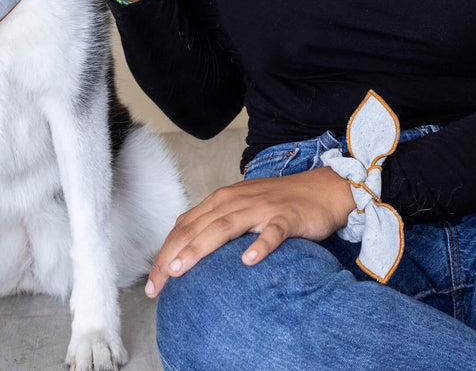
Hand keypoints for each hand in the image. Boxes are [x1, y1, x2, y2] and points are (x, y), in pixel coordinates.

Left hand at [144, 167, 355, 297]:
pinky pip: (272, 232)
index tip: (153, 281)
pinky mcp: (286, 217)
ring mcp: (261, 208)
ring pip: (225, 227)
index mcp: (222, 200)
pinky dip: (260, 245)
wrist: (321, 190)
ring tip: (182, 268)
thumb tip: (186, 250)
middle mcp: (236, 200)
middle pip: (197, 227)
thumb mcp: (240, 208)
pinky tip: (249, 260)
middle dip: (173, 255)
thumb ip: (216, 223)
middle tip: (157, 284)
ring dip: (201, 247)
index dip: (165, 252)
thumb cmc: (278, 203)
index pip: (185, 225)